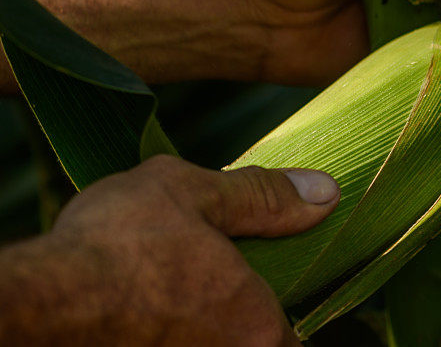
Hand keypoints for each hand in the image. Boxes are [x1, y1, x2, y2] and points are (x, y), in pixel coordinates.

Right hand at [0, 156, 339, 345]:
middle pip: (255, 341)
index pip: (295, 330)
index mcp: (258, 325)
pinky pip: (183, 346)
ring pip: (213, 342)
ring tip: (164, 295)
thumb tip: (326, 192)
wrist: (32, 303)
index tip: (252, 278)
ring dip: (199, 323)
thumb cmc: (114, 246)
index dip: (275, 303)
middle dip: (234, 315)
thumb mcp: (192, 193)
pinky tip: (144, 310)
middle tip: (198, 283)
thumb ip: (264, 197)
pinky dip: (172, 331)